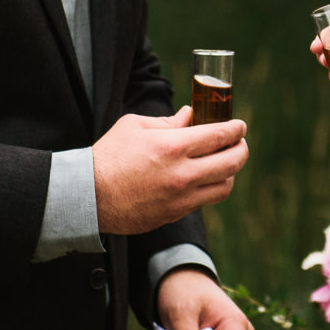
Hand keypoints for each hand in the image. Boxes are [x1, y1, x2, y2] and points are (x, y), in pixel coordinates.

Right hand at [94, 107, 248, 236]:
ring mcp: (180, 198)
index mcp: (172, 147)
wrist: (88, 195)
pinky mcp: (174, 214)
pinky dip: (211, 187)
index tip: (239, 125)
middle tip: (240, 143)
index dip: (235, 129)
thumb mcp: (135, 126)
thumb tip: (190, 116)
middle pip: (231, 163)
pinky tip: (205, 178)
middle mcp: (181, 174)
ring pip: (224, 187)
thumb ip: (168, 121)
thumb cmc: (109, 155)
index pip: (219, 136)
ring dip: (230, 173)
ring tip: (225, 162)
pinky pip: (204, 201)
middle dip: (241, 149)